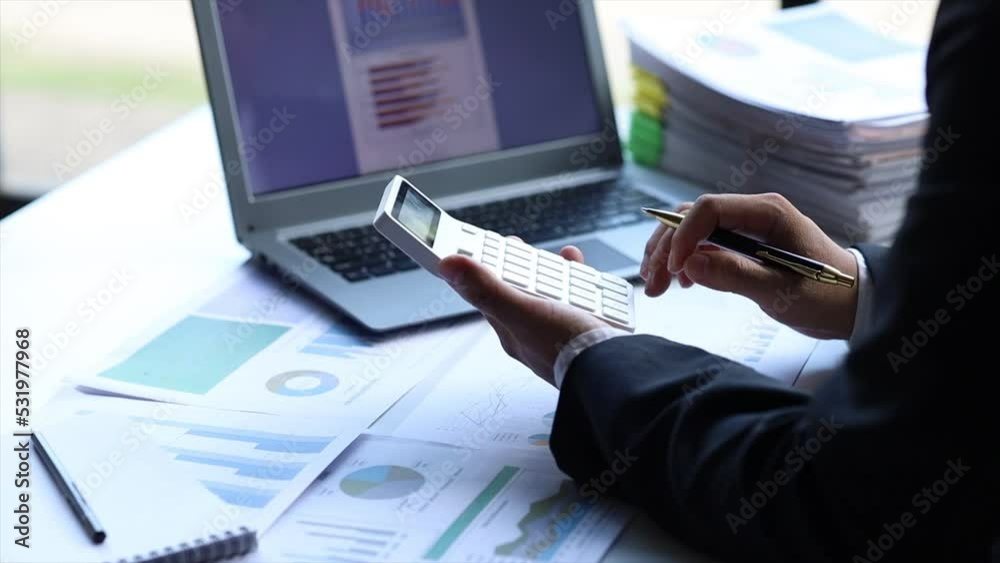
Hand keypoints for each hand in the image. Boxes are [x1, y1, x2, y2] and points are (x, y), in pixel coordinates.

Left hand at [439, 243, 608, 385]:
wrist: (617, 371)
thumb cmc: (569, 348)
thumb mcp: (523, 311)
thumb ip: (487, 289)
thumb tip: (448, 266)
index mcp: (511, 332)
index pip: (487, 294)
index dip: (482, 268)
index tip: (480, 244)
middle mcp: (533, 334)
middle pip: (519, 290)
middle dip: (519, 266)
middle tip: (516, 245)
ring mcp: (560, 332)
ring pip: (550, 293)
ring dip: (552, 271)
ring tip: (559, 256)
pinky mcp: (586, 330)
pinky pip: (579, 299)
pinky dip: (580, 281)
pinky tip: (582, 271)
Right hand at [641, 193, 858, 339]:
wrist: (853, 304)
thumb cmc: (827, 295)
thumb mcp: (782, 291)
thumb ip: (736, 275)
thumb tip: (691, 262)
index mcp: (767, 212)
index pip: (709, 209)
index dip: (683, 235)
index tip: (672, 269)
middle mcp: (753, 214)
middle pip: (692, 217)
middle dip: (667, 247)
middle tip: (653, 283)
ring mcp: (746, 229)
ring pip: (692, 230)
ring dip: (669, 254)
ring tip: (656, 286)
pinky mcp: (742, 246)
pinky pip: (703, 244)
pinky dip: (685, 261)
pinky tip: (682, 283)